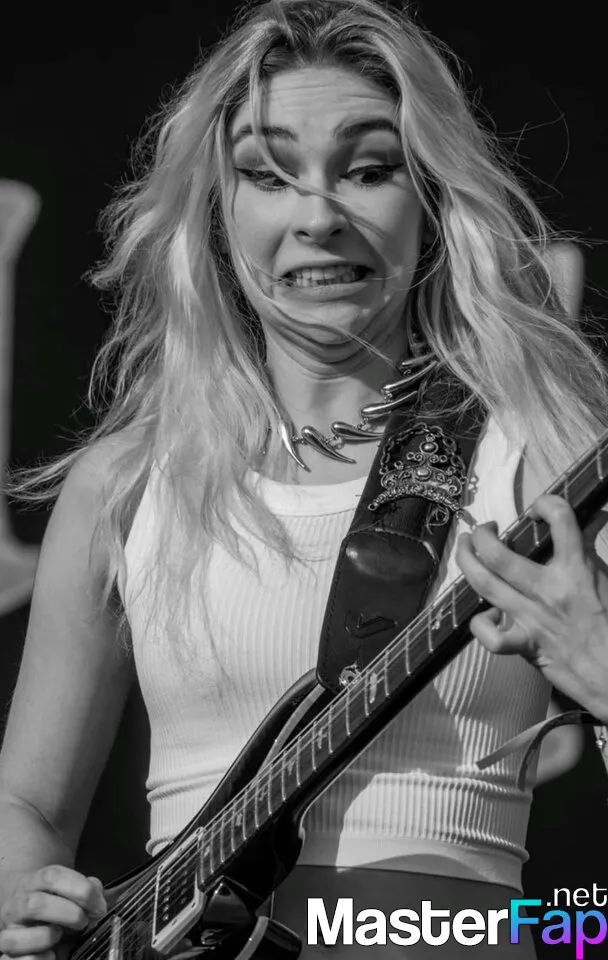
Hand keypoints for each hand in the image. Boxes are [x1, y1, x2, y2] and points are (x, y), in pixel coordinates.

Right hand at [0, 865, 106, 958]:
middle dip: (68, 914)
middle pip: (35, 904)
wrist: (32, 924)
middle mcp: (17, 906)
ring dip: (45, 938)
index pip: (51, 876)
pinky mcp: (8, 955)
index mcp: (34, 883)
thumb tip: (97, 896)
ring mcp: (9, 932)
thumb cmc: (56, 908)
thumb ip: (86, 890)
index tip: (99, 905)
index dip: (80, 889)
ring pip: (15, 937)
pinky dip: (37, 959)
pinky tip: (50, 954)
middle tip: (84, 921)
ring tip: (59, 936)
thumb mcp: (71, 893)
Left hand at [455, 494, 607, 722]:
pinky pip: (492, 637)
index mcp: (577, 570)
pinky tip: (483, 613)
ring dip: (467, 562)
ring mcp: (532, 619)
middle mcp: (549, 591)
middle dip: (482, 536)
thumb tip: (591, 515)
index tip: (539, 509)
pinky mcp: (526, 646)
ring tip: (465, 547)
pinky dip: (481, 624)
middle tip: (483, 529)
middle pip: (498, 555)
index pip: (561, 519)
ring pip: (485, 585)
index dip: (547, 504)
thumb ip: (591, 547)